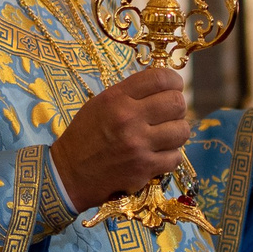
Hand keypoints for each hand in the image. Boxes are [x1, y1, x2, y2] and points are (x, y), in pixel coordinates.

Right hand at [52, 67, 189, 211]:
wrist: (70, 173)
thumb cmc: (86, 135)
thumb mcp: (101, 103)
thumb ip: (130, 93)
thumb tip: (164, 85)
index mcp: (117, 98)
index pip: (160, 78)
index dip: (174, 81)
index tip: (174, 87)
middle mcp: (129, 118)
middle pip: (177, 103)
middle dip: (177, 107)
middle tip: (169, 113)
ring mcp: (139, 145)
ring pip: (182, 131)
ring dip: (176, 132)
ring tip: (164, 135)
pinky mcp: (144, 168)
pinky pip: (176, 157)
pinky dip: (170, 156)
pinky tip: (157, 154)